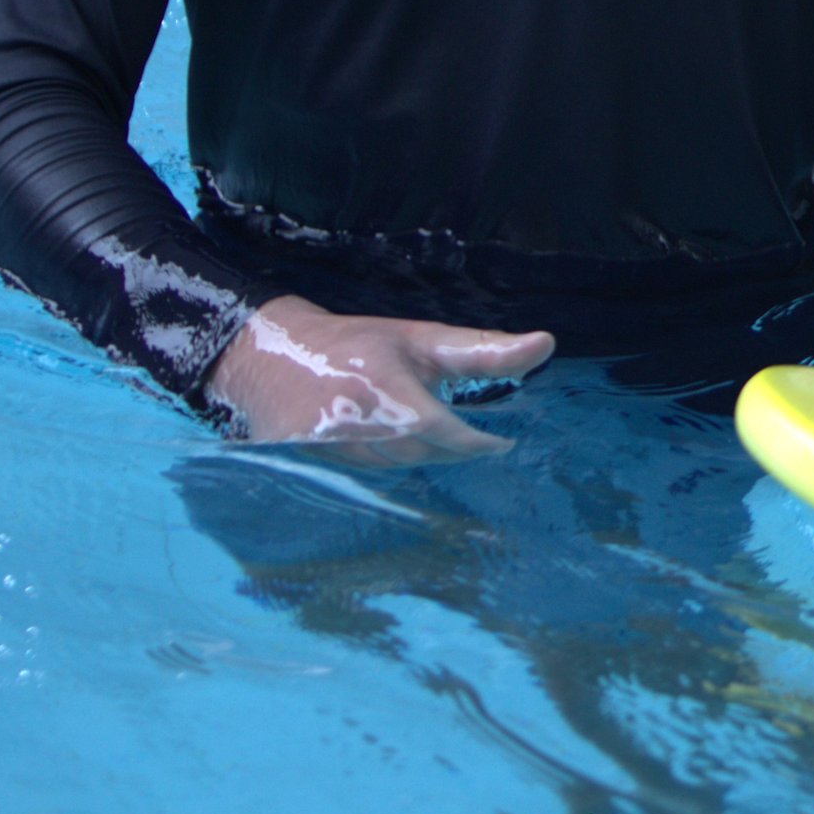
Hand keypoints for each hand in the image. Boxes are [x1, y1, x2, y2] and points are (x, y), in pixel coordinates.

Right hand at [204, 296, 555, 462]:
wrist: (267, 356)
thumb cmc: (355, 344)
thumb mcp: (421, 339)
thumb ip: (483, 349)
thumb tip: (546, 345)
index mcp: (393, 398)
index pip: (452, 437)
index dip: (481, 444)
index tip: (503, 444)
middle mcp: (365, 432)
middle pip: (428, 455)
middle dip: (450, 445)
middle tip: (467, 435)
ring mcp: (338, 455)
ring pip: (400, 467)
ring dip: (417, 452)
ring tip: (421, 430)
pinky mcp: (319, 468)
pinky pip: (370, 473)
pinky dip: (387, 459)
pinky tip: (387, 439)